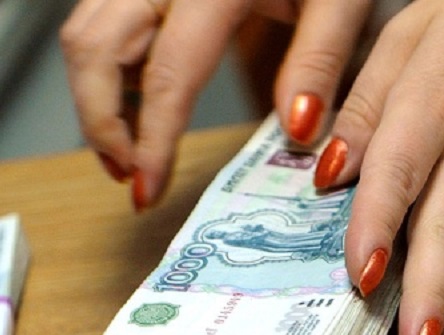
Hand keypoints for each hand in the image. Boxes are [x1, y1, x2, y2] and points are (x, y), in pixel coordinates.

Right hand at [60, 0, 371, 209]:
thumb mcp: (341, 1)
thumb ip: (318, 60)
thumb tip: (298, 129)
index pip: (167, 74)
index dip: (151, 141)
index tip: (147, 191)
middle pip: (95, 49)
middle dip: (101, 124)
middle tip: (131, 176)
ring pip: (87, 33)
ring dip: (96, 99)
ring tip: (128, 150)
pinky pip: (102, 21)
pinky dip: (107, 69)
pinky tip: (136, 102)